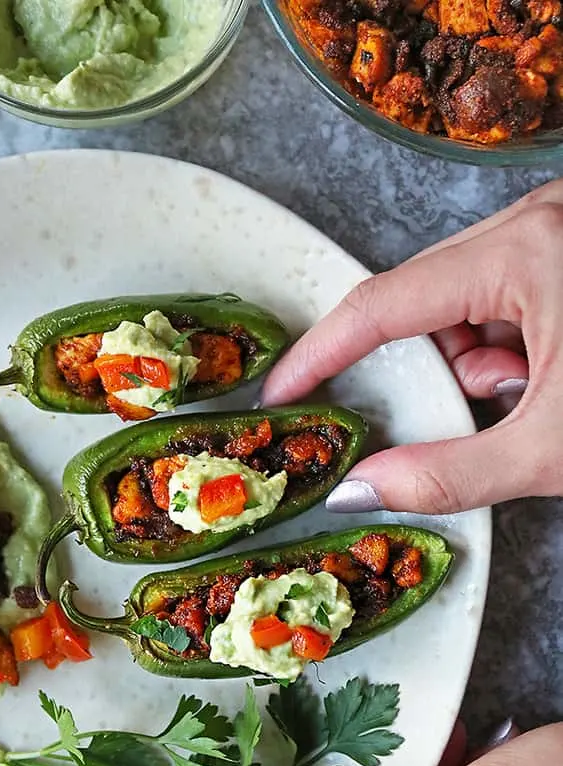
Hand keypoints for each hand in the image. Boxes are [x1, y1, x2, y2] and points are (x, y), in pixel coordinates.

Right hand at [262, 180, 562, 513]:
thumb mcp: (554, 449)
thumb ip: (447, 474)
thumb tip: (360, 491)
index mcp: (525, 252)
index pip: (384, 304)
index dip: (322, 351)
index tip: (283, 386)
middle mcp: (536, 221)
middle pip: (423, 297)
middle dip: (428, 366)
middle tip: (454, 411)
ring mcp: (555, 230)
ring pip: (462, 300)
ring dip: (476, 360)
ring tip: (530, 397)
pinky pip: (501, 295)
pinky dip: (507, 346)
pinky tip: (545, 375)